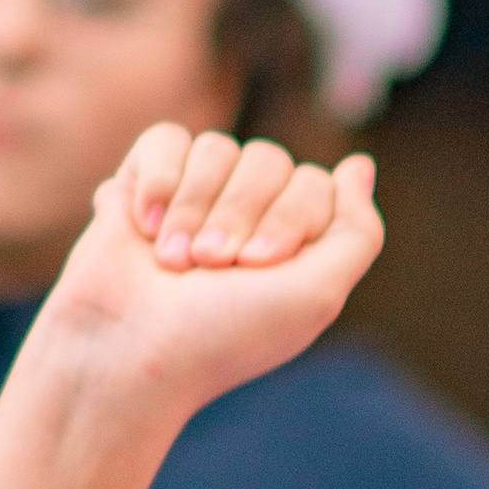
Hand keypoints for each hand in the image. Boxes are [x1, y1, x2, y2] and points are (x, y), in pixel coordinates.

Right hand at [41, 127, 381, 420]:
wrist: (128, 348)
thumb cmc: (224, 335)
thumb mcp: (316, 295)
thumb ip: (358, 233)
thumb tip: (359, 165)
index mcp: (295, 244)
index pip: (314, 184)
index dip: (288, 218)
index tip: (257, 267)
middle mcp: (249, 216)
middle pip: (268, 159)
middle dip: (239, 213)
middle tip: (212, 265)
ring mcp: (196, 197)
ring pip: (217, 148)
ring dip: (193, 208)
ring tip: (172, 262)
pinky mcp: (144, 183)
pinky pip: (167, 139)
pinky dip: (156, 182)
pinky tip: (142, 228)